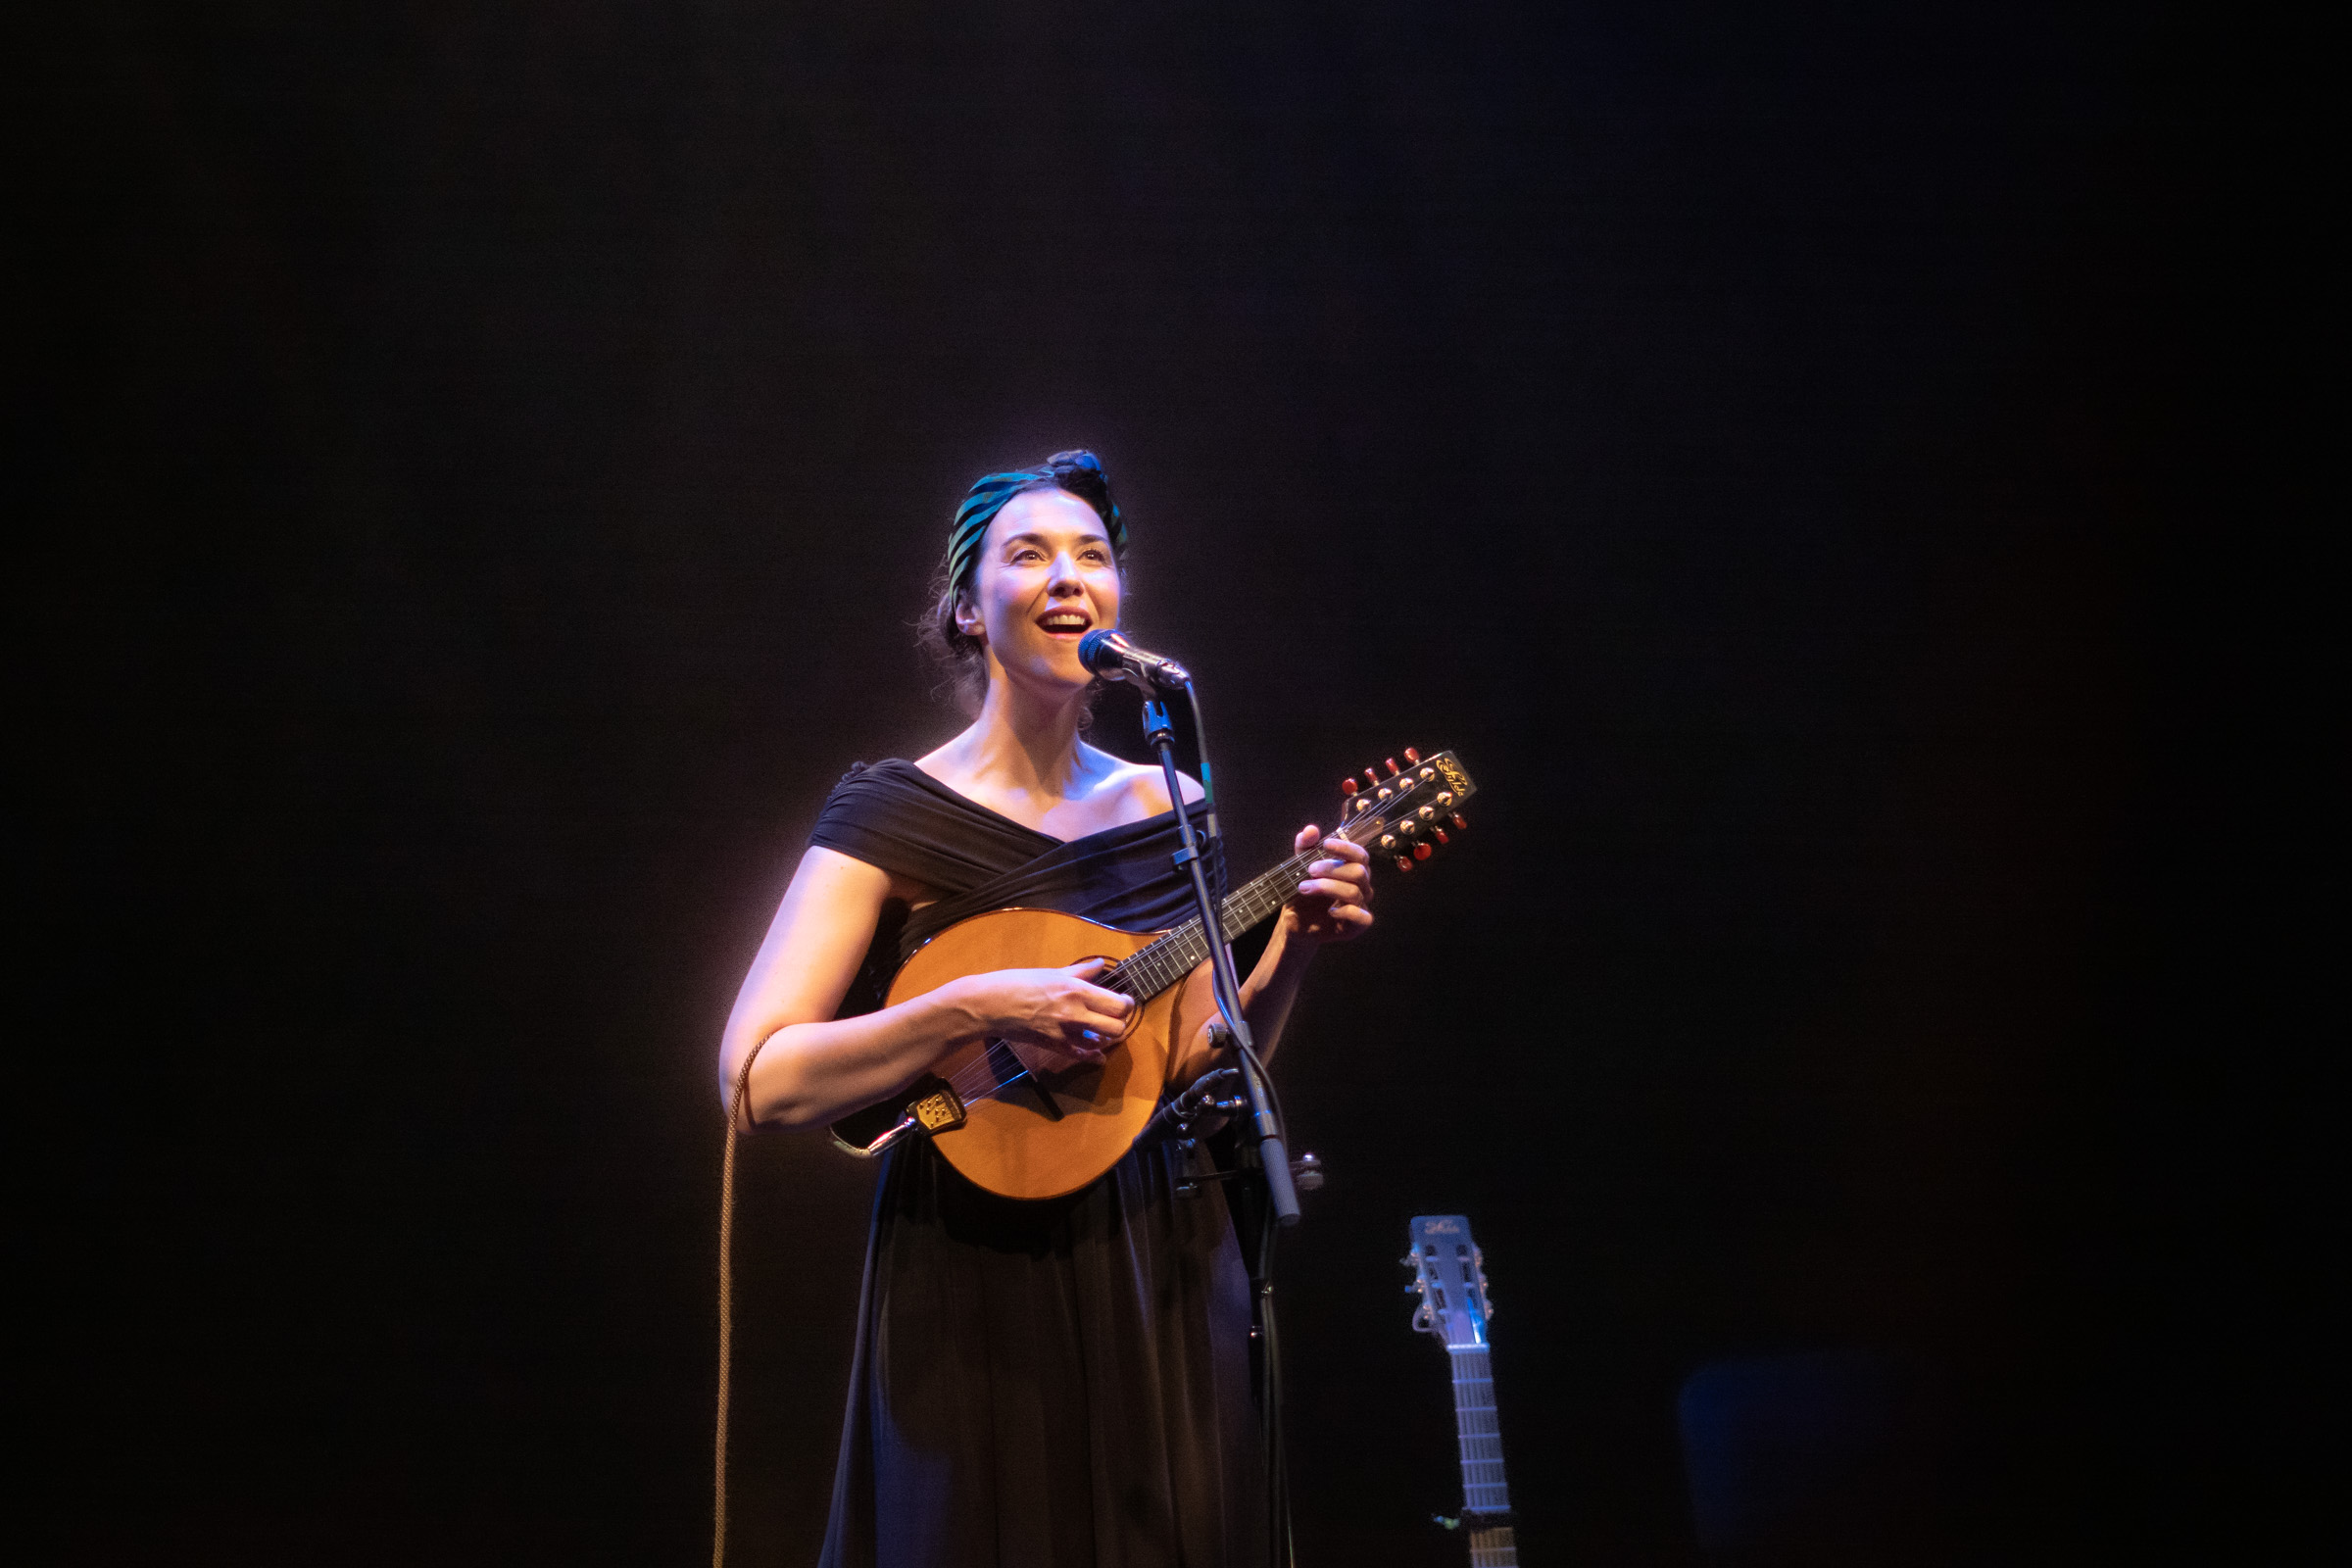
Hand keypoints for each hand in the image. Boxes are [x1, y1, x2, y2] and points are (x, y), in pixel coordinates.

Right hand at [956, 959, 1137, 1074]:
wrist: (991, 1005)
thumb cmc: (1018, 983)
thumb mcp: (1052, 972)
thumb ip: (1081, 971)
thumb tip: (1100, 964)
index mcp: (1076, 989)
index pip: (1118, 1003)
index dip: (1127, 1004)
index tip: (1124, 1001)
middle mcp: (1075, 1011)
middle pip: (1116, 1025)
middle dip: (1120, 1021)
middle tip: (1116, 1016)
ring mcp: (1065, 1031)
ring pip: (1102, 1040)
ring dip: (1106, 1036)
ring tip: (1103, 1029)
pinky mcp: (1054, 1045)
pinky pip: (1080, 1055)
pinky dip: (1091, 1055)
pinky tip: (1096, 1054)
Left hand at [1281, 825, 1373, 945]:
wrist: (1297, 923)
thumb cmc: (1304, 893)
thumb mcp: (1299, 867)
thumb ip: (1305, 848)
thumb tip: (1310, 830)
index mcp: (1352, 868)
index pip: (1360, 854)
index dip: (1345, 848)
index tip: (1325, 844)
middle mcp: (1361, 885)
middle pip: (1358, 871)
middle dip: (1331, 869)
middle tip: (1310, 870)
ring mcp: (1361, 905)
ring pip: (1354, 892)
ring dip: (1327, 887)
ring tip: (1304, 888)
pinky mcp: (1358, 925)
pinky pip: (1362, 916)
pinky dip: (1345, 911)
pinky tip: (1330, 911)